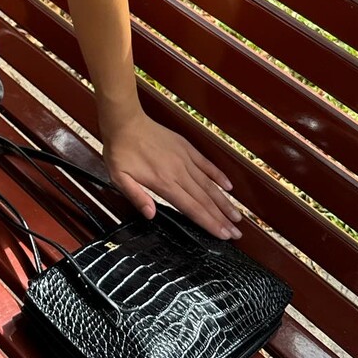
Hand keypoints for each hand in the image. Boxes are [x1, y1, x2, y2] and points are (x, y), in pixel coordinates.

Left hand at [101, 107, 241, 239]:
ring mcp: (185, 159)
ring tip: (237, 216)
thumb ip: (136, 196)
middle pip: (205, 200)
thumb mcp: (119, 177)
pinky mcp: (186, 148)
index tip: (223, 235)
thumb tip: (151, 215)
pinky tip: (229, 187)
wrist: (125, 121)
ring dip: (224, 202)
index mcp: (163, 183)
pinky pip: (207, 164)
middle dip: (222, 219)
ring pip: (209, 185)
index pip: (192, 208)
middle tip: (237, 233)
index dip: (209, 223)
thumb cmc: (120, 151)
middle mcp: (179, 173)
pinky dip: (219, 176)